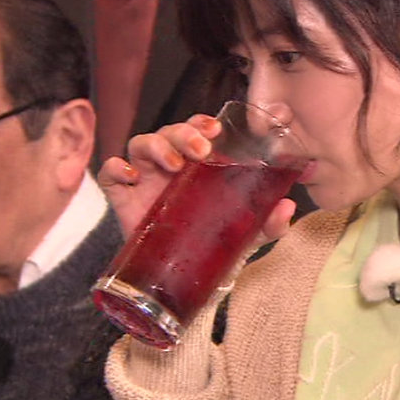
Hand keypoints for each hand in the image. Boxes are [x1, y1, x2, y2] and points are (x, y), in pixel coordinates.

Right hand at [98, 115, 296, 246]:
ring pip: (141, 143)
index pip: (197, 131)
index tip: (215, 128)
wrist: (180, 277)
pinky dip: (117, 168)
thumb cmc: (210, 243)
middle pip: (169, 132)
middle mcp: (170, 165)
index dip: (202, 122)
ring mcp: (144, 179)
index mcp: (198, 165)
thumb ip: (267, 222)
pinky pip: (111, 172)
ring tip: (174, 164)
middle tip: (201, 150)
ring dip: (157, 146)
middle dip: (184, 132)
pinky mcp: (122, 197)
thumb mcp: (245, 235)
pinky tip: (131, 177)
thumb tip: (288, 208)